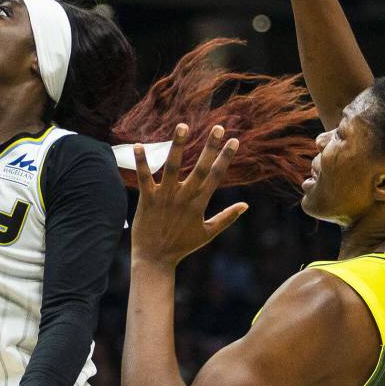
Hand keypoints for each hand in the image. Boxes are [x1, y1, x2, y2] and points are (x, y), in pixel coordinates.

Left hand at [131, 123, 247, 266]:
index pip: (215, 176)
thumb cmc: (181, 246)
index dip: (225, 158)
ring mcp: (165, 198)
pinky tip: (139, 145)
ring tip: (183, 125)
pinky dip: (142, 162)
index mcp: (199, 204)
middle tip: (219, 127)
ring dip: (177, 146)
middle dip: (210, 147)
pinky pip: (144, 178)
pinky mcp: (147, 200)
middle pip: (199, 168)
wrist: (155, 260)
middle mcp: (184, 198)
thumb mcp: (207, 233)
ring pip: (172, 168)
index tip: (234, 140)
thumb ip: (226, 217)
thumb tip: (245, 205)